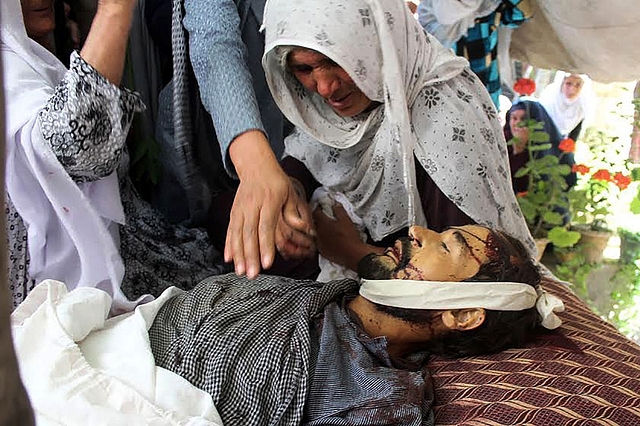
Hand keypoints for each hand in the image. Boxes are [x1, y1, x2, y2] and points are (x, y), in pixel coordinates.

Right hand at [226, 131, 315, 277]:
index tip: (267, 263)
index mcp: (269, 201)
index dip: (266, 246)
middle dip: (251, 256)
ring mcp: (241, 209)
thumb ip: (293, 211)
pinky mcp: (234, 212)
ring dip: (239, 255)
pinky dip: (229, 245)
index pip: (266, 227)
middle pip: (251, 234)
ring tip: (241, 271)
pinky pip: (230, 231)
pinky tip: (229, 259)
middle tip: (253, 274)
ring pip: (238, 235)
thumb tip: (303, 228)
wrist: (255, 166)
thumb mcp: (290, 192)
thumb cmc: (276, 181)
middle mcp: (252, 206)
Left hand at [313, 203, 381, 270]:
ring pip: (316, 234)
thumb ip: (339, 210)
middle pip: (314, 224)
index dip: (318, 208)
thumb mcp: (346, 220)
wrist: (353, 254)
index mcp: (323, 224)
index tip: (320, 206)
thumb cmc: (350, 236)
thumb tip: (335, 204)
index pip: (316, 212)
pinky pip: (320, 244)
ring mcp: (319, 244)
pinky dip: (323, 241)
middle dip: (318, 220)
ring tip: (326, 229)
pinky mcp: (323, 252)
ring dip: (320, 231)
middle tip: (323, 217)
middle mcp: (318, 233)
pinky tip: (329, 240)